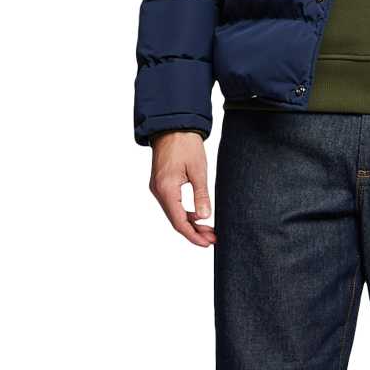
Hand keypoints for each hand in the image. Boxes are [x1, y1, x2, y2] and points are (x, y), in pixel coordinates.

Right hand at [149, 131, 214, 246]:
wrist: (172, 126)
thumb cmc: (186, 144)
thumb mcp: (199, 170)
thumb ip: (201, 195)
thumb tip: (205, 217)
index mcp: (166, 189)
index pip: (179, 222)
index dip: (193, 236)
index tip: (207, 243)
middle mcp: (158, 191)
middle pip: (175, 221)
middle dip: (194, 232)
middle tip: (213, 238)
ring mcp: (157, 188)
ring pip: (173, 214)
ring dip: (190, 223)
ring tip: (209, 230)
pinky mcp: (160, 184)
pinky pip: (172, 205)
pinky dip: (185, 213)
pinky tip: (198, 216)